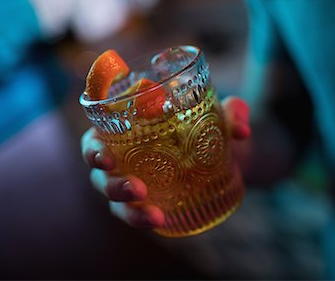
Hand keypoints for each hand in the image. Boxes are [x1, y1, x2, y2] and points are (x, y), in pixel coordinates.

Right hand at [81, 96, 250, 227]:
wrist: (229, 153)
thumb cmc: (212, 126)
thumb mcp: (223, 115)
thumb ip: (234, 113)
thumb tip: (242, 131)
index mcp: (129, 130)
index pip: (97, 138)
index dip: (93, 148)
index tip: (104, 156)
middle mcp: (125, 158)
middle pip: (101, 174)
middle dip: (111, 184)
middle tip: (137, 188)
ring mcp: (136, 181)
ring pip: (117, 200)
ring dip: (129, 209)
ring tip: (154, 215)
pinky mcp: (151, 201)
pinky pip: (138, 213)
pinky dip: (143, 219)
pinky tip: (159, 221)